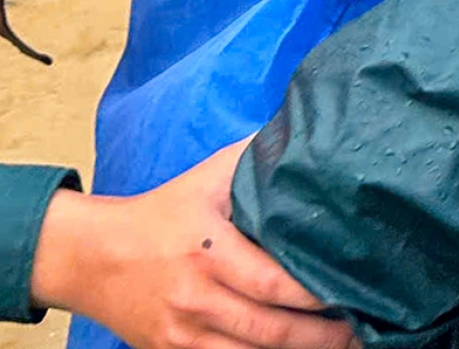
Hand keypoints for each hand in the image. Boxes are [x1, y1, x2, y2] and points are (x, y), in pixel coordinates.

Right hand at [31, 141, 353, 348]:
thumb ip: (256, 160)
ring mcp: (184, 334)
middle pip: (271, 331)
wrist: (92, 258)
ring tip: (347, 346)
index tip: (356, 290)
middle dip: (324, 337)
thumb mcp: (208, 177)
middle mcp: (197, 297)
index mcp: (209, 251)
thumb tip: (310, 131)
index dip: (318, 295)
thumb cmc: (163, 212)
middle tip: (365, 329)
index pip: (274, 283)